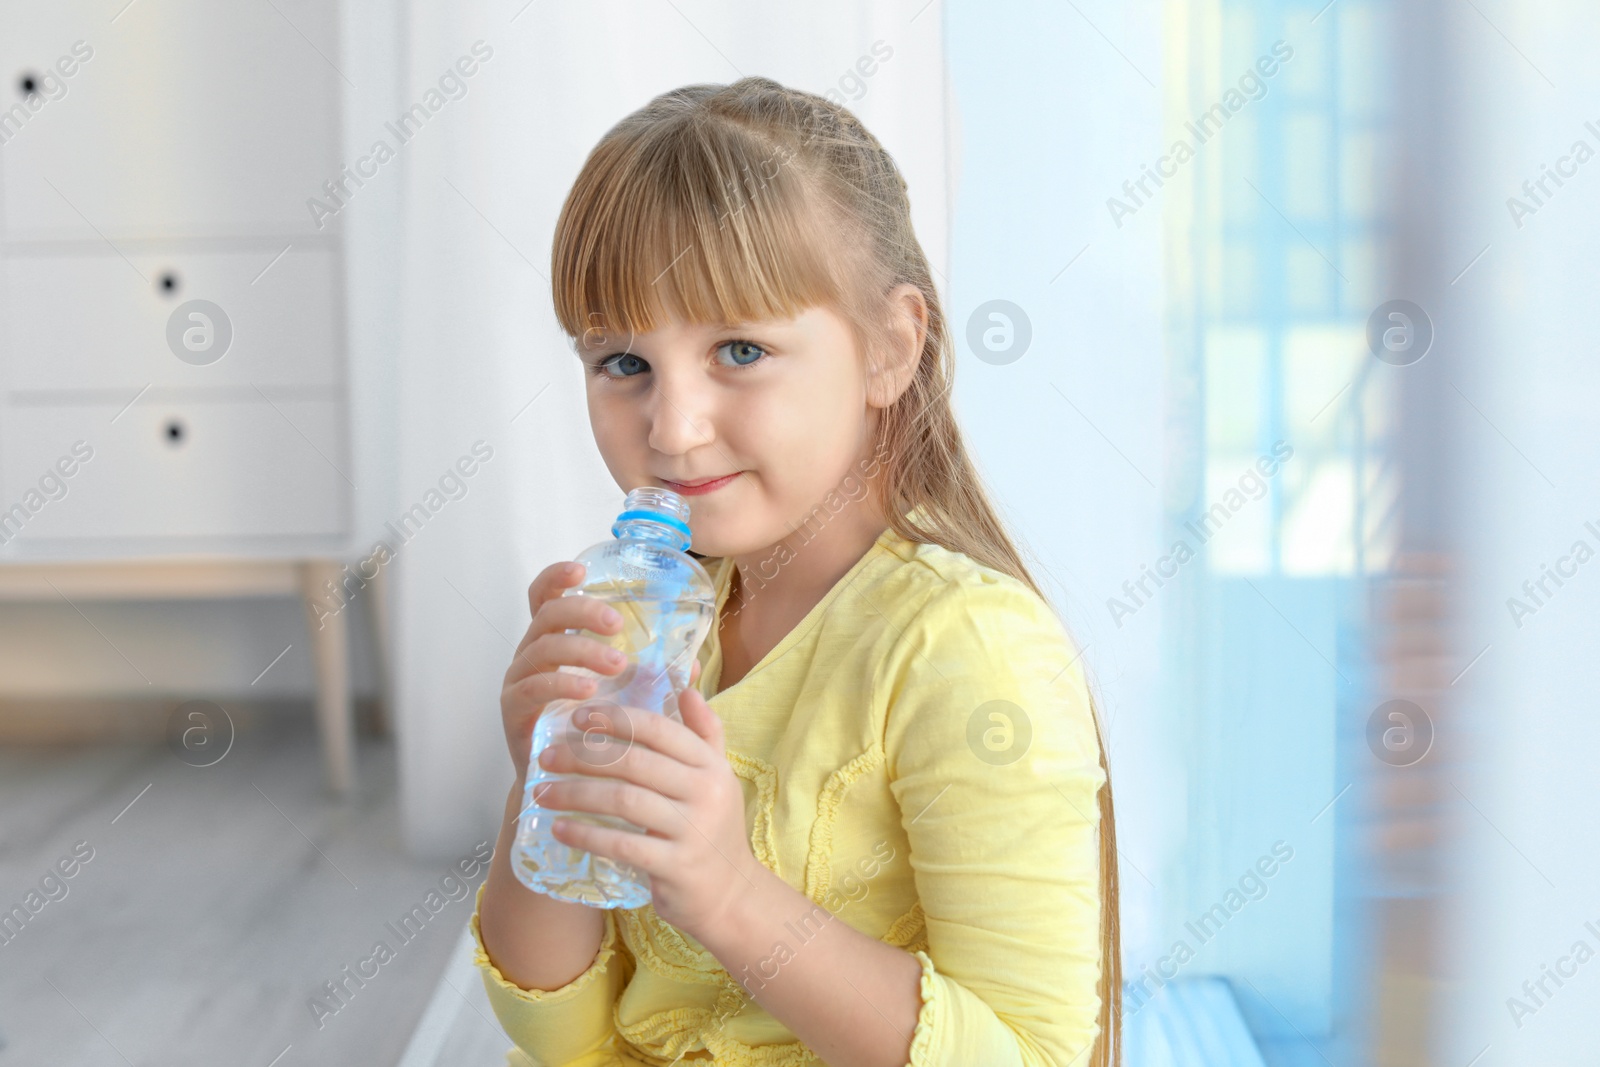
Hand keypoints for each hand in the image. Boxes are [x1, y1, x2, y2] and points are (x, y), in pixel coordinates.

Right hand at [500, 560, 700, 780]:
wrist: (565, 783)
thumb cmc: (593, 731)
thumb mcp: (626, 699)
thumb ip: (652, 680)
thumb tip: (690, 663)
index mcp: (555, 641)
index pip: (545, 597)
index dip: (557, 578)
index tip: (581, 570)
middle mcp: (532, 654)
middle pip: (547, 615)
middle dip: (582, 613)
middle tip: (617, 624)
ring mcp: (519, 680)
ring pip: (542, 649)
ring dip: (582, 651)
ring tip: (617, 665)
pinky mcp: (513, 711)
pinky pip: (532, 688)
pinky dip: (561, 685)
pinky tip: (588, 691)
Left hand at [530, 682, 763, 941]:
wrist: (731, 894)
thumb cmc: (714, 829)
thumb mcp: (718, 776)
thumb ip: (704, 733)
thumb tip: (686, 688)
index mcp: (711, 764)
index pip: (658, 729)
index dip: (614, 719)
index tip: (576, 717)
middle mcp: (705, 791)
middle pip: (633, 762)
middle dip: (582, 756)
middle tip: (547, 756)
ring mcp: (691, 830)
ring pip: (623, 800)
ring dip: (575, 794)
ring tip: (542, 793)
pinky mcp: (675, 866)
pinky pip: (622, 845)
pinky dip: (586, 836)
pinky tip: (559, 829)